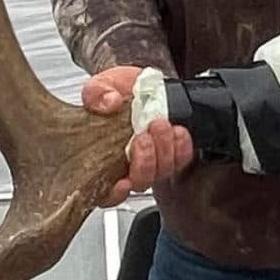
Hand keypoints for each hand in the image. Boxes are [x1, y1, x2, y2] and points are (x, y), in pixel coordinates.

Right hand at [83, 65, 193, 205]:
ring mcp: (152, 161)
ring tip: (159, 125)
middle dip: (144, 162)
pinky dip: (182, 147)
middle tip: (143, 136)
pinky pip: (182, 160)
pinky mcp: (172, 152)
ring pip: (162, 172)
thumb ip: (97, 93)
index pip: (104, 193)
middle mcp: (127, 166)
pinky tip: (177, 131)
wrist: (139, 85)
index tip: (121, 182)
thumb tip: (108, 103)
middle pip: (139, 183)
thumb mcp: (100, 85)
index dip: (113, 194)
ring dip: (164, 151)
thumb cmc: (116, 91)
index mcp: (102, 159)